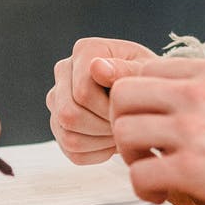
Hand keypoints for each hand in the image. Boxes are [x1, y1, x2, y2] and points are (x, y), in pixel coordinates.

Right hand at [45, 37, 155, 162]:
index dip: (109, 109)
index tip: (130, 109)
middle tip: (126, 124)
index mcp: (85, 50)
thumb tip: (96, 67)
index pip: (83, 92)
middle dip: (103, 126)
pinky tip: (113, 140)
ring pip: (69, 136)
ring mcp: (57, 98)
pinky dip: (97, 153)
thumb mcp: (146, 72)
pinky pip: (72, 152)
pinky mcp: (58, 124)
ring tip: (121, 131)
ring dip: (101, 142)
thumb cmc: (147, 80)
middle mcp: (64, 70)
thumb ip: (125, 70)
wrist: (145, 95)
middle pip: (69, 114)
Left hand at [108, 56, 204, 204]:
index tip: (148, 121)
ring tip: (154, 171)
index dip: (137, 100)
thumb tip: (162, 94)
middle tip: (144, 148)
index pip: (141, 70)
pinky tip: (164, 194)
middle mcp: (195, 94)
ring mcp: (192, 130)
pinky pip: (139, 175)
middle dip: (125, 124)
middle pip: (121, 96)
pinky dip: (144, 189)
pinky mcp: (192, 170)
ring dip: (132, 158)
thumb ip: (202, 88)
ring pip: (123, 133)